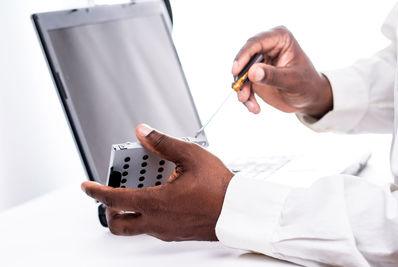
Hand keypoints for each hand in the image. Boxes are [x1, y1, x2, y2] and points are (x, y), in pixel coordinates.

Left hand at [81, 124, 233, 240]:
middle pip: (118, 224)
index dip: (96, 192)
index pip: (114, 199)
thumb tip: (144, 132)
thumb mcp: (190, 156)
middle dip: (107, 211)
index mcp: (156, 202)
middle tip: (109, 195)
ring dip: (130, 210)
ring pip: (136, 226)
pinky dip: (148, 213)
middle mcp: (157, 221)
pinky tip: (163, 196)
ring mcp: (166, 231)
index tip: (87, 187)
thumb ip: (163, 143)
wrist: (239, 212)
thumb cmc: (219, 187)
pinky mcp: (176, 234)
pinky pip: (153, 226)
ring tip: (141, 189)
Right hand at [232, 26, 332, 117]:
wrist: (309, 98)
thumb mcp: (293, 81)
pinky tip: (255, 108)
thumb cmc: (307, 85)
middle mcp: (267, 46)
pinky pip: (243, 85)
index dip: (243, 55)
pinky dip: (246, 97)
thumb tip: (251, 72)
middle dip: (241, 77)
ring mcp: (259, 61)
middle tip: (242, 95)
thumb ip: (272, 76)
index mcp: (280, 38)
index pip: (256, 42)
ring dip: (243, 90)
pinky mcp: (254, 75)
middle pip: (244, 57)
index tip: (235, 71)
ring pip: (241, 73)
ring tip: (251, 105)